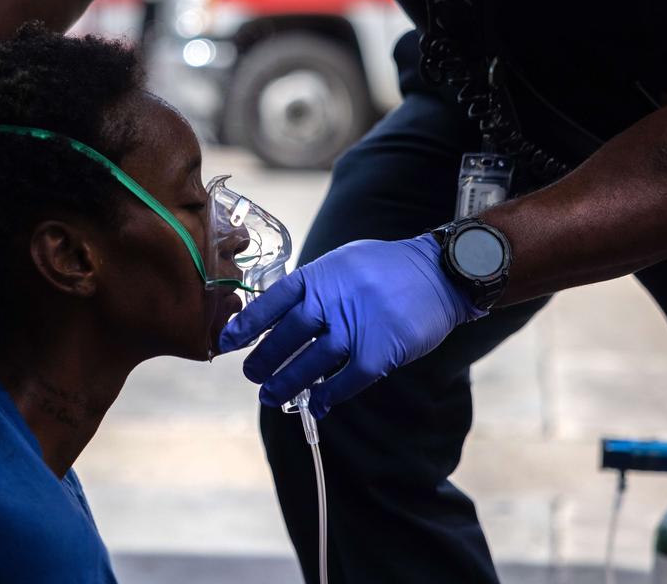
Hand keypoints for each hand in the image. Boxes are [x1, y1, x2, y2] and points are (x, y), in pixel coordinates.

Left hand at [218, 234, 483, 418]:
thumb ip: (313, 286)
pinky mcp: (378, 353)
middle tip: (251, 375)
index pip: (271, 302)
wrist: (439, 274)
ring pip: (309, 365)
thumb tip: (279, 312)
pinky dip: (328, 397)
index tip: (227, 343)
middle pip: (285, 338)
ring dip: (287, 384)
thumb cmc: (387, 267)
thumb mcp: (342, 261)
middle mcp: (331, 301)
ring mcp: (354, 328)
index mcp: (318, 276)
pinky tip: (316, 405)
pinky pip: (345, 382)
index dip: (245, 325)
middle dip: (263, 361)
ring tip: (271, 396)